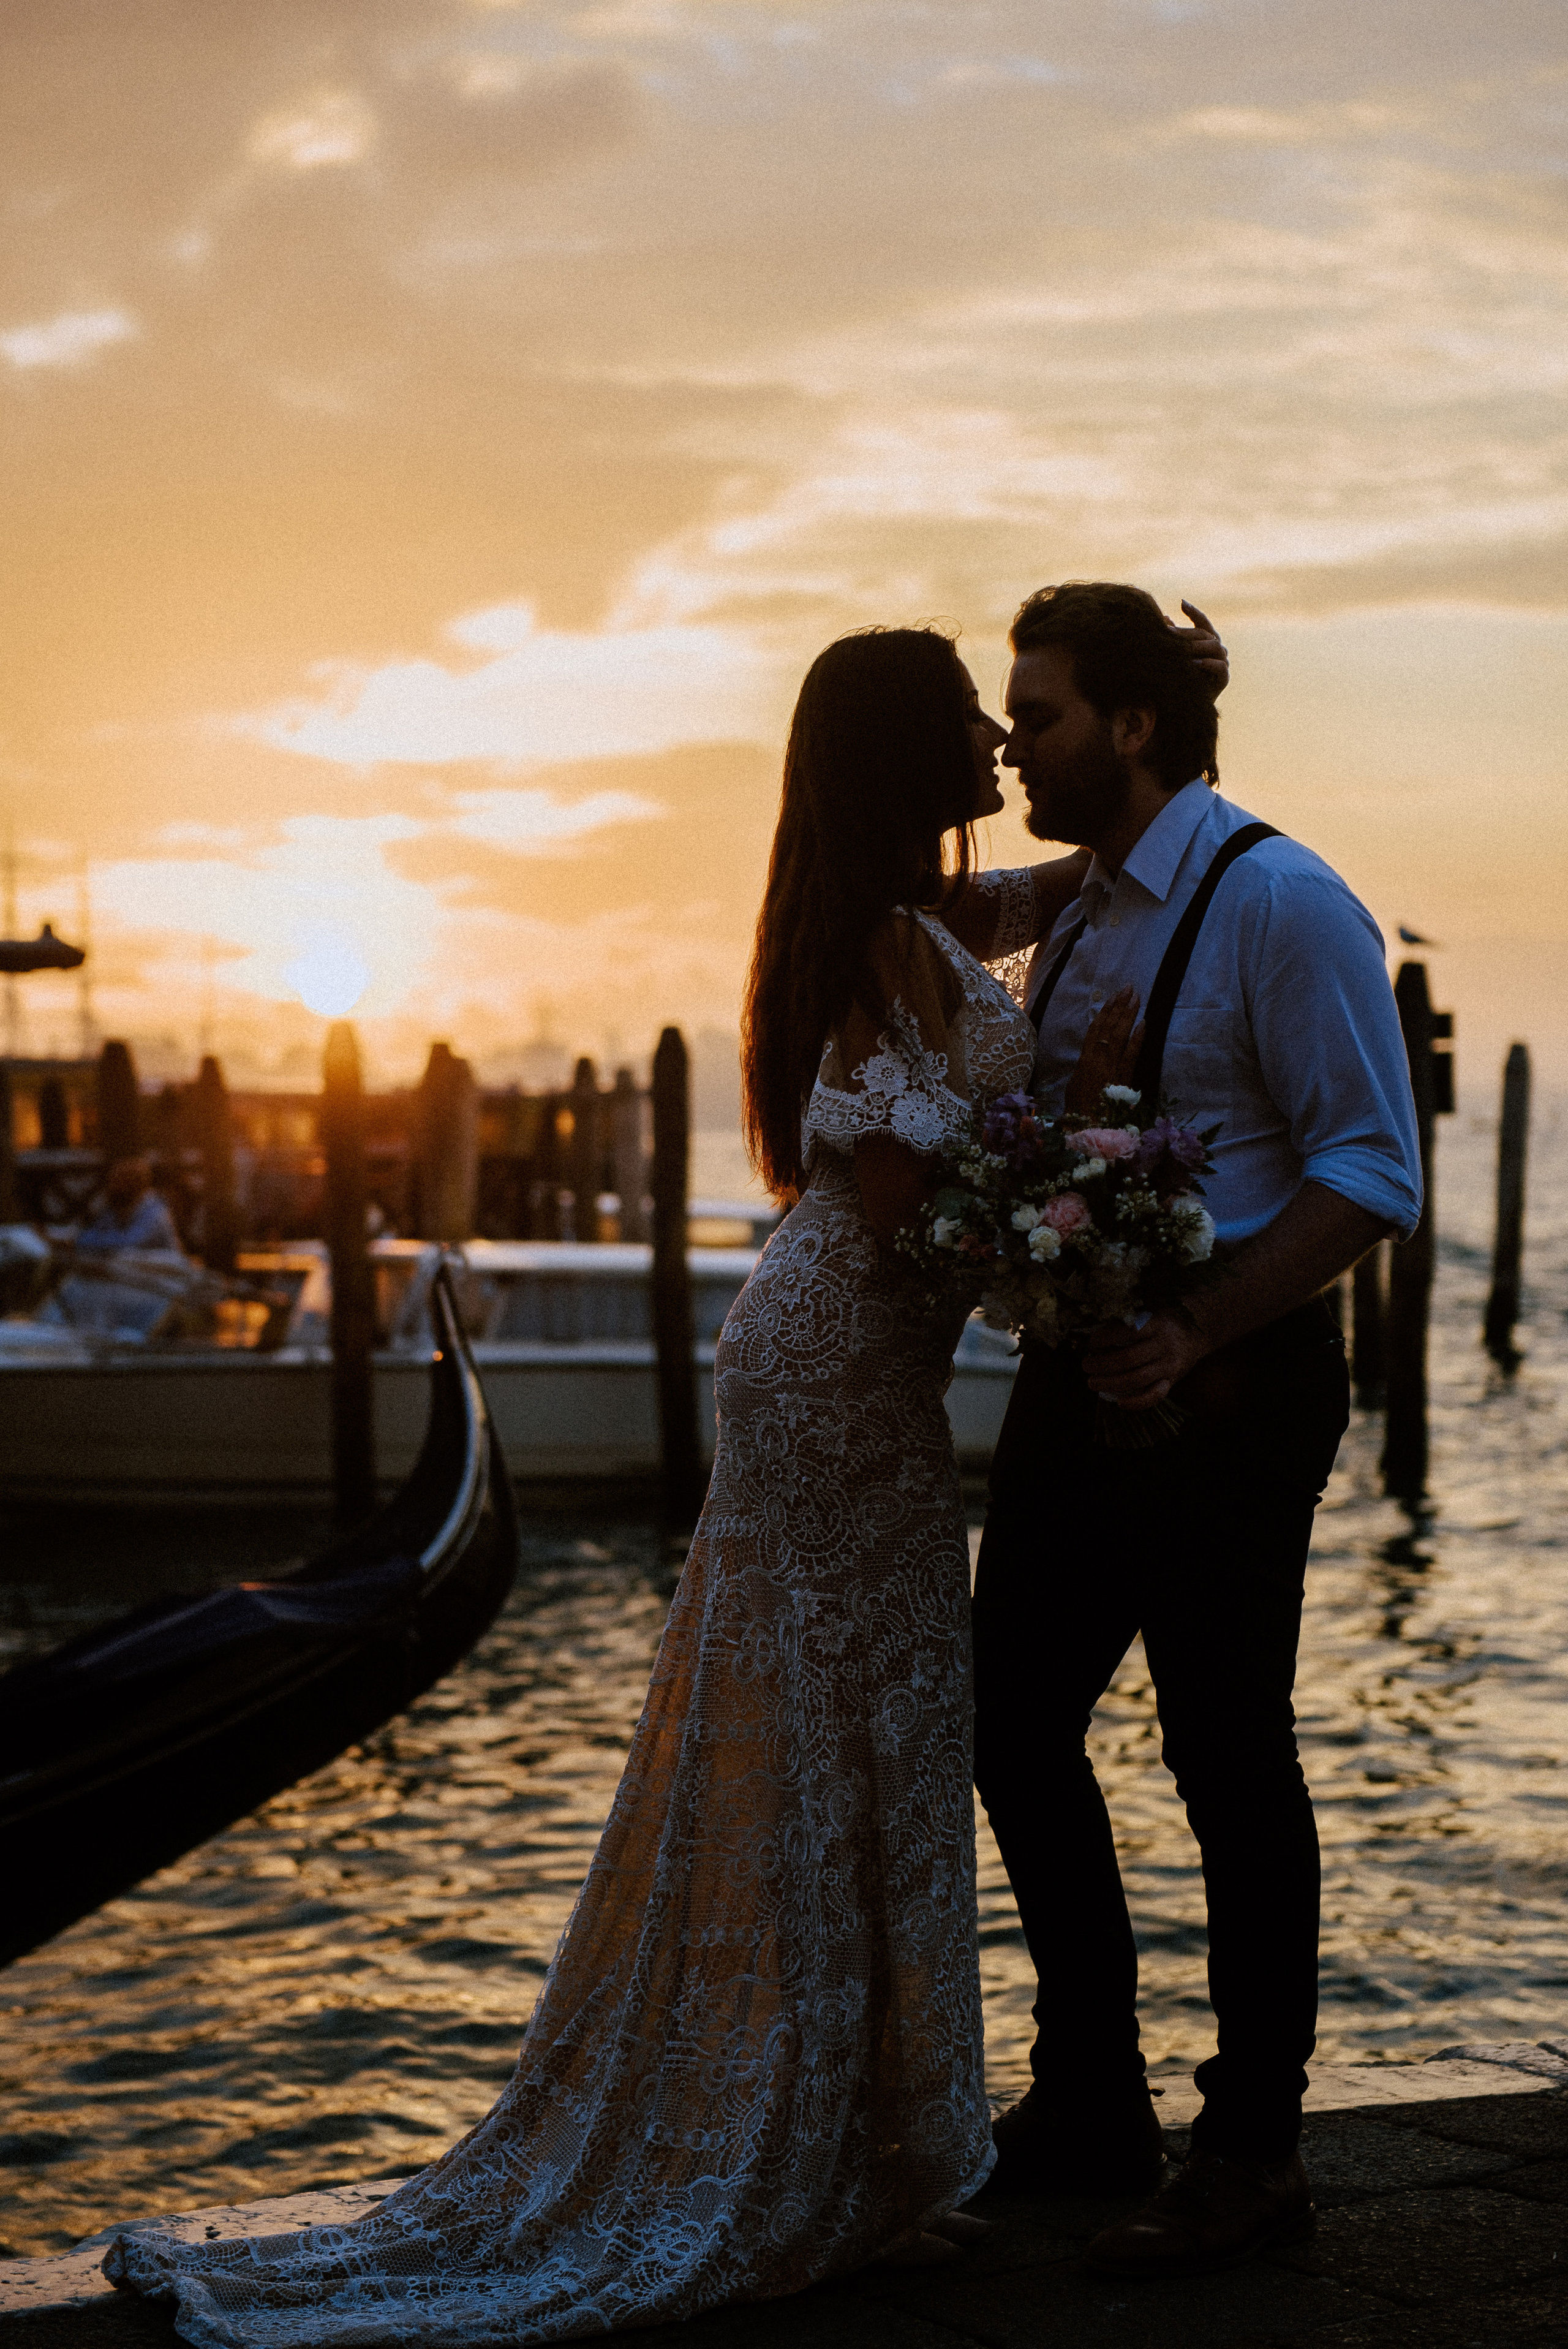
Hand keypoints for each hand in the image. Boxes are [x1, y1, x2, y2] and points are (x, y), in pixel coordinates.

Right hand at [1063, 986, 1141, 1112]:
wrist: (1085, 1127)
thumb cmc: (1078, 1110)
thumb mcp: (1075, 1086)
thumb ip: (1083, 1070)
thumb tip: (1089, 1061)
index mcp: (1084, 1060)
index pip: (1095, 1029)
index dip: (1104, 1011)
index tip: (1112, 997)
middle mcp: (1097, 1059)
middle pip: (1108, 1027)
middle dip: (1119, 1006)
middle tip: (1128, 988)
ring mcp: (1110, 1067)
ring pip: (1119, 1035)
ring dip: (1128, 1015)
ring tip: (1136, 998)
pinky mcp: (1122, 1078)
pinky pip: (1131, 1054)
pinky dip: (1137, 1038)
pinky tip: (1144, 1023)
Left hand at [1082, 1310, 1208, 1409]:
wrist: (1199, 1331)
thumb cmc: (1165, 1320)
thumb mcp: (1150, 1312)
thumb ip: (1127, 1322)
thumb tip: (1093, 1332)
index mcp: (1156, 1324)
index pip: (1126, 1332)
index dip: (1105, 1338)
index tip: (1091, 1343)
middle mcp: (1164, 1346)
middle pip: (1128, 1359)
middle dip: (1102, 1364)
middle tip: (1085, 1365)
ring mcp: (1169, 1365)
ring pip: (1137, 1379)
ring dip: (1111, 1383)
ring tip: (1092, 1382)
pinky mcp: (1172, 1381)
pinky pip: (1155, 1396)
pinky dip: (1137, 1402)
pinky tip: (1119, 1402)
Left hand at [1167, 599, 1227, 699]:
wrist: (1184, 708)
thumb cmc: (1178, 679)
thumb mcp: (1172, 657)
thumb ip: (1172, 638)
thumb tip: (1164, 617)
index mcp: (1207, 642)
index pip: (1203, 623)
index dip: (1194, 612)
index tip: (1182, 602)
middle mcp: (1217, 650)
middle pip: (1205, 634)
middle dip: (1187, 632)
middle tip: (1168, 631)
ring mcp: (1222, 664)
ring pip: (1215, 647)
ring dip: (1198, 646)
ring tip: (1181, 648)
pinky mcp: (1224, 679)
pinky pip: (1220, 667)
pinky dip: (1209, 664)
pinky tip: (1196, 663)